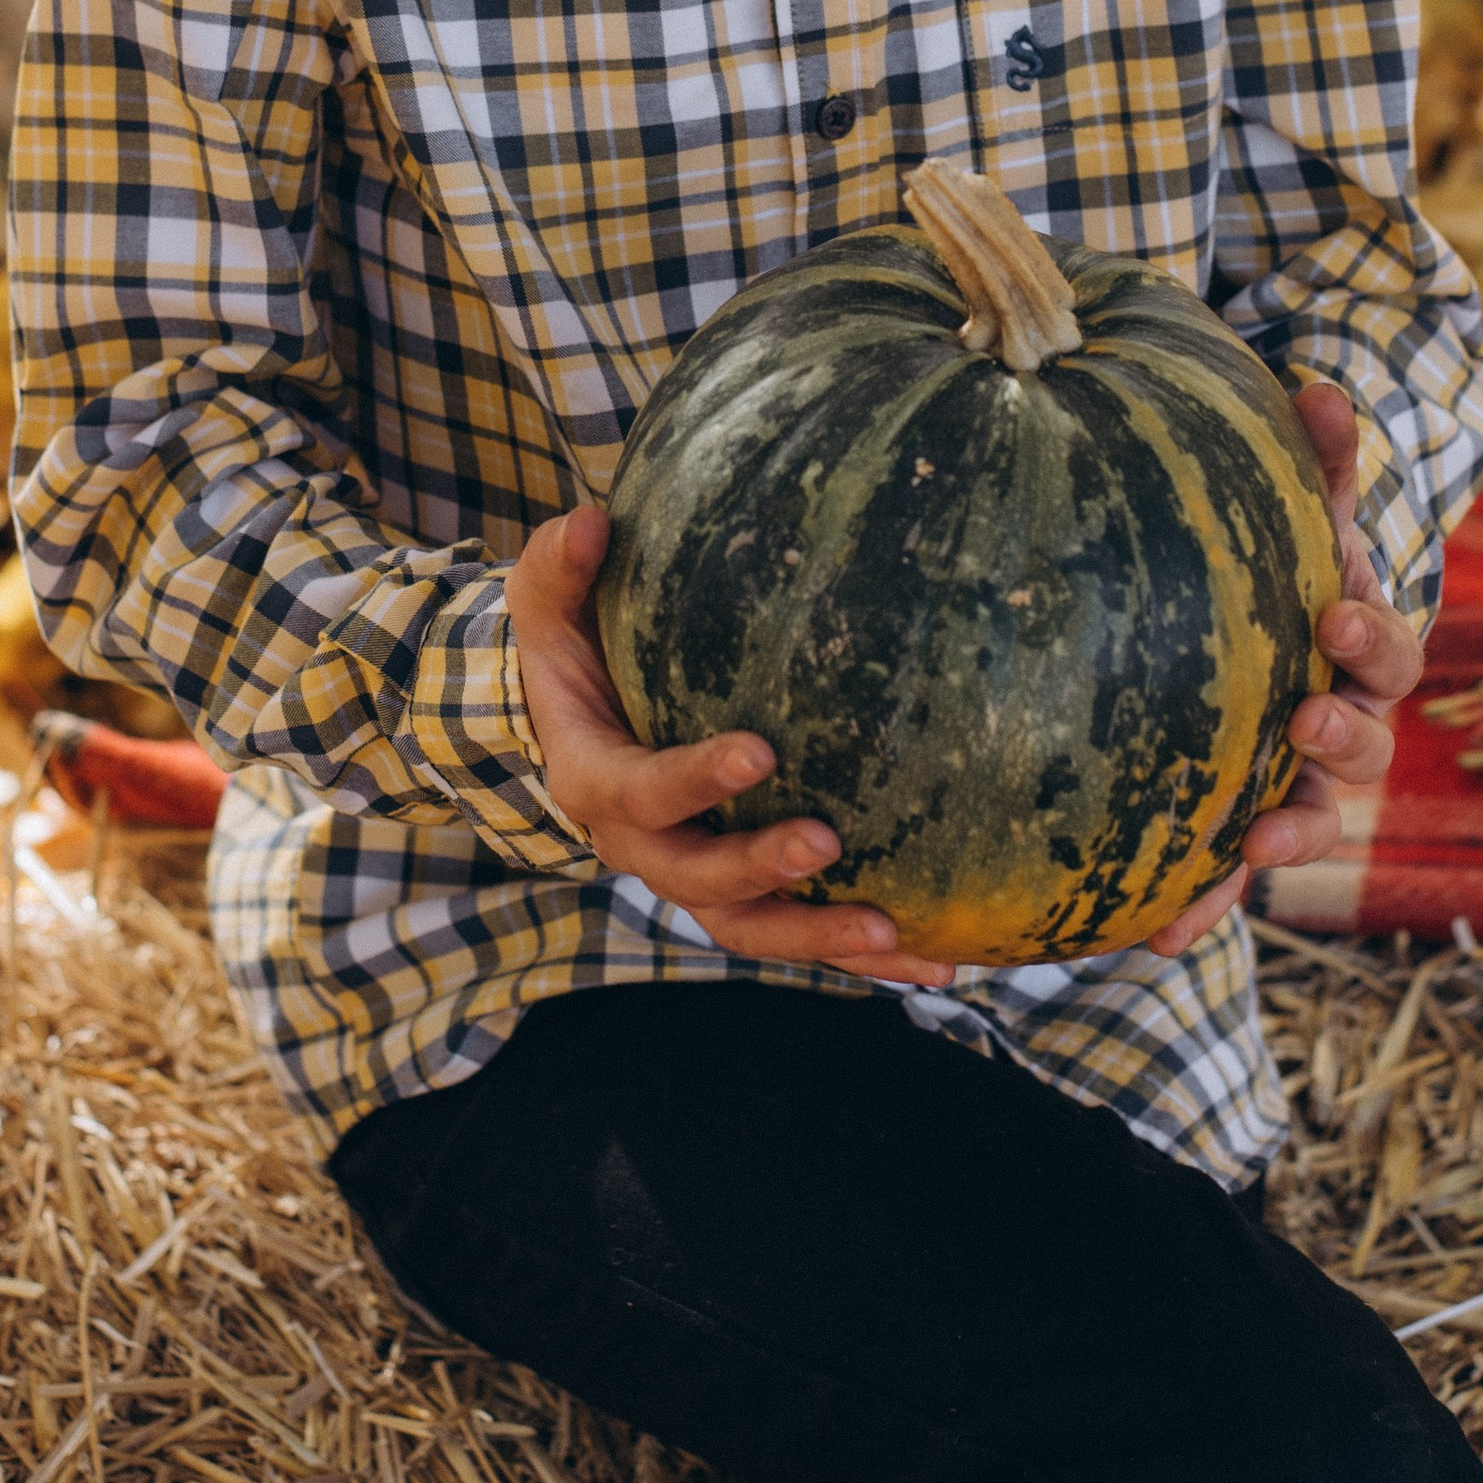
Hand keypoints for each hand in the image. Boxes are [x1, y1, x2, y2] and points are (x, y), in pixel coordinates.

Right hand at [506, 504, 959, 989]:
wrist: (566, 724)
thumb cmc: (566, 653)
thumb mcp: (546, 608)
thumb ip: (559, 568)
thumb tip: (593, 519)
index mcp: (595, 781)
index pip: (641, 792)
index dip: (694, 780)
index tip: (760, 751)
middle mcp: (640, 846)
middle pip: (696, 881)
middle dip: (760, 870)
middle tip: (829, 844)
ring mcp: (692, 877)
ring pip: (751, 928)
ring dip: (820, 939)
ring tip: (896, 936)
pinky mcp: (740, 894)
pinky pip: (796, 934)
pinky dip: (859, 957)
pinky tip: (936, 963)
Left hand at [1141, 379, 1422, 958]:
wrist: (1242, 630)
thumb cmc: (1270, 560)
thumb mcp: (1291, 507)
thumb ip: (1313, 457)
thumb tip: (1322, 388)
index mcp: (1360, 650)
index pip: (1389, 651)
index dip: (1372, 639)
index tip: (1335, 617)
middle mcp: (1340, 725)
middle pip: (1367, 749)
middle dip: (1343, 740)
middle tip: (1305, 722)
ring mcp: (1292, 786)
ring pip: (1307, 824)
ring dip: (1286, 841)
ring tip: (1252, 849)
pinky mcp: (1237, 833)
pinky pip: (1226, 880)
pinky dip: (1203, 907)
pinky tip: (1152, 935)